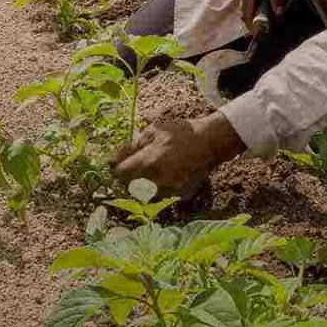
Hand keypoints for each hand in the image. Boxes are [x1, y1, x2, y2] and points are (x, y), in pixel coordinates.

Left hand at [113, 113, 245, 198]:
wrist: (210, 142)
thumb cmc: (181, 132)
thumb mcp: (153, 130)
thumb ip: (133, 146)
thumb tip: (115, 158)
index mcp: (148, 162)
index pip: (119, 173)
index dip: (116, 168)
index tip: (117, 164)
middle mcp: (156, 179)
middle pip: (130, 185)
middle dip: (130, 176)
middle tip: (139, 164)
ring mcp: (169, 189)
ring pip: (145, 193)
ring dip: (144, 184)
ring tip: (155, 169)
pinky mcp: (180, 196)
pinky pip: (162, 195)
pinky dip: (161, 188)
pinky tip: (168, 174)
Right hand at [232, 0, 291, 36]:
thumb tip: (279, 13)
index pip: (246, 17)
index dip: (255, 29)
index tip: (267, 35)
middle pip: (245, 15)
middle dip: (256, 23)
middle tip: (272, 29)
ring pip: (246, 8)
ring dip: (256, 15)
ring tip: (271, 19)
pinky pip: (247, 2)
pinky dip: (255, 7)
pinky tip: (267, 6)